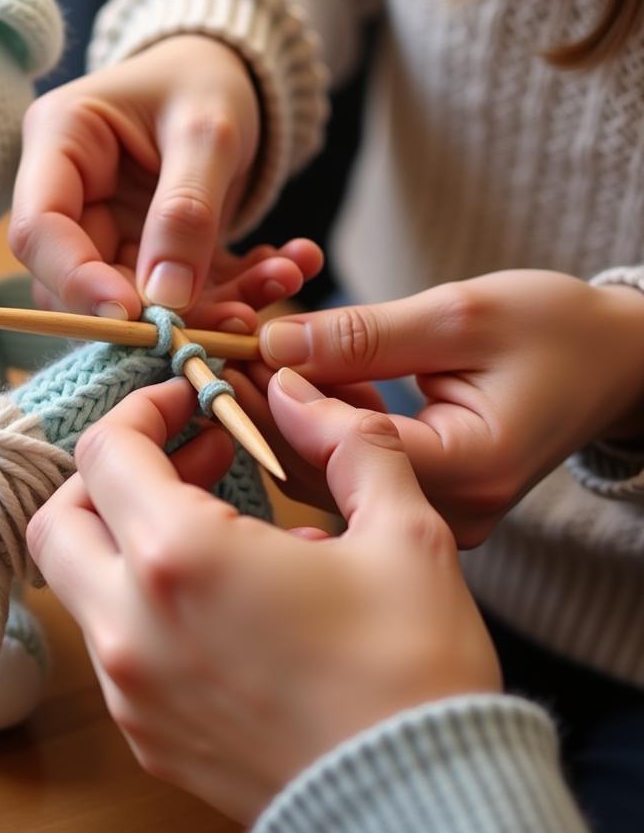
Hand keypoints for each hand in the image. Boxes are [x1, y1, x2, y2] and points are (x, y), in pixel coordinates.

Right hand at [10, 34, 319, 329]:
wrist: (229, 78)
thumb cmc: (206, 79)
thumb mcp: (208, 130)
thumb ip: (187, 210)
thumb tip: (167, 299)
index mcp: (59, 142)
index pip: (39, 230)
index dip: (76, 282)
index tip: (136, 315)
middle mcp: (72, 196)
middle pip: (85, 279)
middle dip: (157, 310)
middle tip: (235, 315)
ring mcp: (107, 230)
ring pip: (136, 300)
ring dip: (209, 308)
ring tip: (278, 282)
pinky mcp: (146, 256)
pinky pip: (180, 295)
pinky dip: (234, 291)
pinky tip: (283, 269)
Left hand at [27, 377, 499, 824]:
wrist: (418, 816)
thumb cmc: (413, 672)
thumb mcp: (406, 533)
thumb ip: (350, 444)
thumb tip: (303, 399)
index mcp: (180, 559)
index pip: (106, 452)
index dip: (142, 410)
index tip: (188, 401)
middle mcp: (130, 625)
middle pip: (59, 519)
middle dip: (109, 476)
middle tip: (185, 458)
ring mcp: (130, 689)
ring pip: (79, 585)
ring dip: (125, 537)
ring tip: (216, 524)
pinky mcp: (145, 735)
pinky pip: (116, 644)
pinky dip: (144, 601)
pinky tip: (225, 598)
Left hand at [255, 270, 643, 544]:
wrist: (613, 365)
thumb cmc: (557, 332)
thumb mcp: (462, 317)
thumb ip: (366, 335)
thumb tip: (274, 343)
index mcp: (470, 472)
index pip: (346, 447)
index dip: (282, 399)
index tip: (245, 348)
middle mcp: (448, 513)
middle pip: (321, 470)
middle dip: (268, 407)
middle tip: (227, 351)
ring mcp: (433, 516)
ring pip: (324, 473)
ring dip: (284, 413)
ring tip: (252, 356)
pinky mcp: (420, 502)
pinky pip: (346, 471)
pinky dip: (316, 424)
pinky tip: (294, 378)